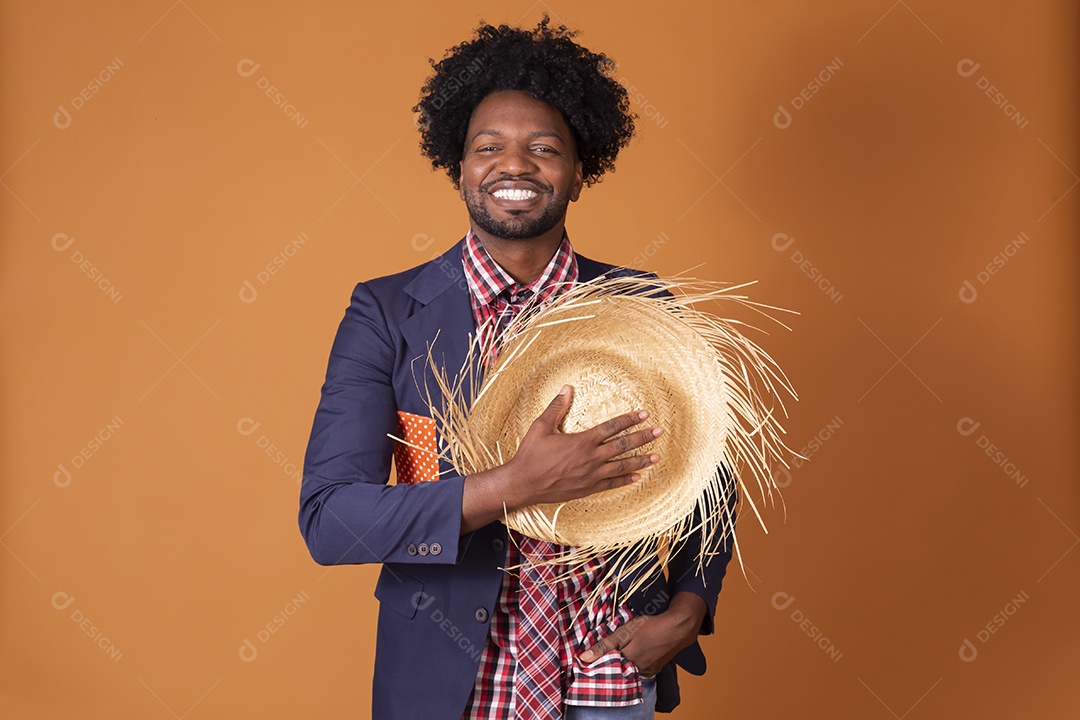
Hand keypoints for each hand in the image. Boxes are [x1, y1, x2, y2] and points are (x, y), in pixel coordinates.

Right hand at [502, 384, 662, 508]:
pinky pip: (612, 484)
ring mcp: (591, 475)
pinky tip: (637, 477)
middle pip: (623, 446)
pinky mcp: (588, 488)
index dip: (629, 419)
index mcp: (582, 441)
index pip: (612, 427)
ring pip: (622, 466)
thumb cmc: (531, 454)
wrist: (524, 483)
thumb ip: (556, 407)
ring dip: (641, 460)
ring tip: (657, 456)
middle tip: (659, 432)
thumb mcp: (541, 427)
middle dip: (643, 437)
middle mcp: (591, 458)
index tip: (644, 414)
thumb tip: (566, 388)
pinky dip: (626, 480)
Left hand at [578, 592, 706, 677]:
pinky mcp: (654, 669)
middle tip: (604, 653)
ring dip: (622, 663)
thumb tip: (584, 658)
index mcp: (626, 662)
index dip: (597, 663)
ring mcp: (647, 672)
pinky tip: (633, 653)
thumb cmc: (650, 627)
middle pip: (617, 672)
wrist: (677, 628)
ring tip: (621, 650)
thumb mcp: (624, 632)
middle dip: (609, 664)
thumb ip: (604, 646)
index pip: (605, 669)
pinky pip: (639, 670)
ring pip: (628, 671)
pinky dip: (633, 663)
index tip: (589, 659)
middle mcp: (636, 671)